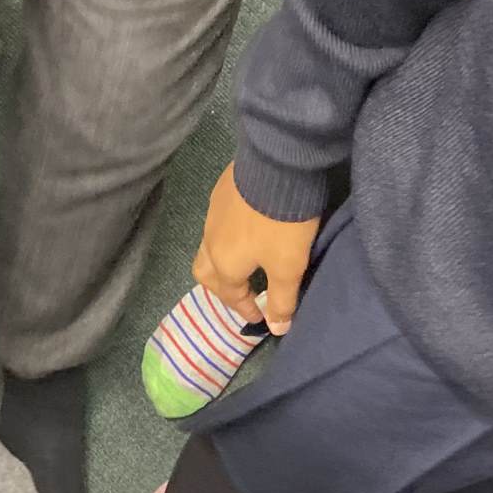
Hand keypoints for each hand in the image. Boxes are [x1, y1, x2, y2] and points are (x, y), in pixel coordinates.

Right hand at [193, 163, 317, 335]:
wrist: (278, 164)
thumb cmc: (281, 224)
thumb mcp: (288, 267)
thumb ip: (282, 300)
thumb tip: (277, 329)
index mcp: (223, 264)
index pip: (230, 295)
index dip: (246, 309)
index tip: (260, 318)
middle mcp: (210, 240)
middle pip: (205, 272)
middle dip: (220, 287)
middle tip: (241, 291)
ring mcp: (213, 212)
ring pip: (210, 244)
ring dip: (223, 258)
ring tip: (246, 259)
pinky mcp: (222, 189)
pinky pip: (218, 220)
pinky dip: (229, 233)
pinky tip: (246, 226)